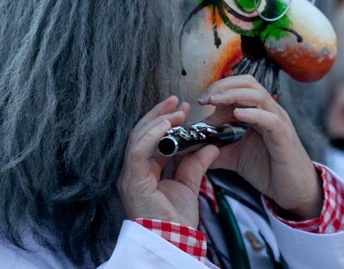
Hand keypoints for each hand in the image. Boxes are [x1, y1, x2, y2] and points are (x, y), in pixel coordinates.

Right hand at [117, 96, 218, 227]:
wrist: (174, 243)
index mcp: (146, 170)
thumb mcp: (190, 184)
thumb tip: (212, 145)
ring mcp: (131, 175)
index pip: (151, 138)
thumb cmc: (178, 220)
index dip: (165, 121)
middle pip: (142, 133)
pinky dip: (152, 135)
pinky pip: (138, 151)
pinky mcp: (133, 180)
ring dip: (158, 120)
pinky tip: (167, 124)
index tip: (182, 109)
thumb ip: (196, 163)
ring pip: (138, 137)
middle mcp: (135, 170)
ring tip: (177, 110)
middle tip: (178, 101)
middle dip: (159, 114)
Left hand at [198, 75, 322, 219]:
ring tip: (215, 101)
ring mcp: (278, 122)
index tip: (201, 101)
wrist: (292, 191)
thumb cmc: (267, 170)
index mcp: (258, 112)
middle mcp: (269, 111)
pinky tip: (238, 115)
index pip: (239, 87)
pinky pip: (270, 119)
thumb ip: (213, 149)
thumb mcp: (234, 156)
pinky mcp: (284, 137)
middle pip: (248, 82)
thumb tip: (189, 147)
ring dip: (234, 95)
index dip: (218, 89)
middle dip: (224, 86)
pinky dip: (253, 114)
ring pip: (258, 95)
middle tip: (205, 99)